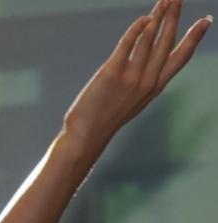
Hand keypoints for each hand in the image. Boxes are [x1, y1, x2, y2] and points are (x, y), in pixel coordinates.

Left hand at [63, 0, 210, 147]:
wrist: (87, 135)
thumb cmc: (106, 117)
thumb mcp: (133, 100)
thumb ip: (143, 81)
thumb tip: (145, 62)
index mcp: (156, 86)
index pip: (182, 56)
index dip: (195, 37)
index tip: (206, 20)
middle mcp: (148, 80)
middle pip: (167, 41)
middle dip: (175, 17)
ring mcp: (132, 77)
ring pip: (150, 40)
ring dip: (158, 16)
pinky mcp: (112, 74)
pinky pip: (128, 46)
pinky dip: (136, 30)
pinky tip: (144, 18)